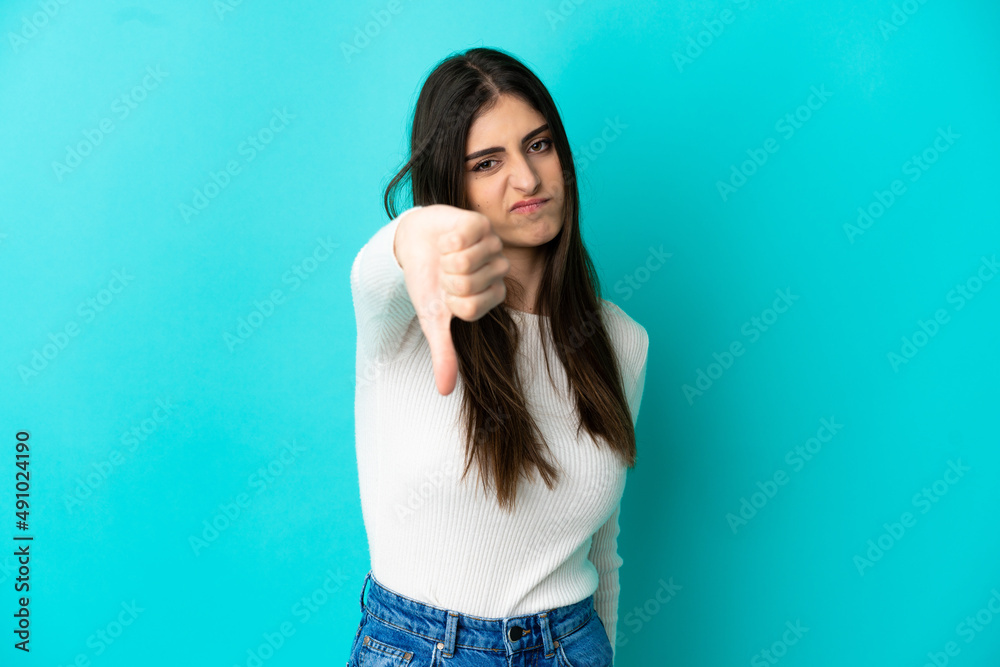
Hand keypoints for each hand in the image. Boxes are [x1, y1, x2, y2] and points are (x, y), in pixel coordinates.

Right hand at [394, 204, 509, 394]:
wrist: (413, 243)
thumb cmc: (427, 281)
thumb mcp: (433, 320)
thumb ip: (444, 353)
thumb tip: (445, 391)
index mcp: (490, 296)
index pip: (472, 308)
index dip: (450, 300)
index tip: (446, 293)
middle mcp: (497, 271)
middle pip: (470, 284)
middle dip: (447, 279)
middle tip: (444, 271)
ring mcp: (492, 246)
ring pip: (469, 261)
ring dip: (446, 259)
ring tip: (445, 254)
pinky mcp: (482, 223)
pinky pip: (465, 237)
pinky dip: (447, 240)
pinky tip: (447, 238)